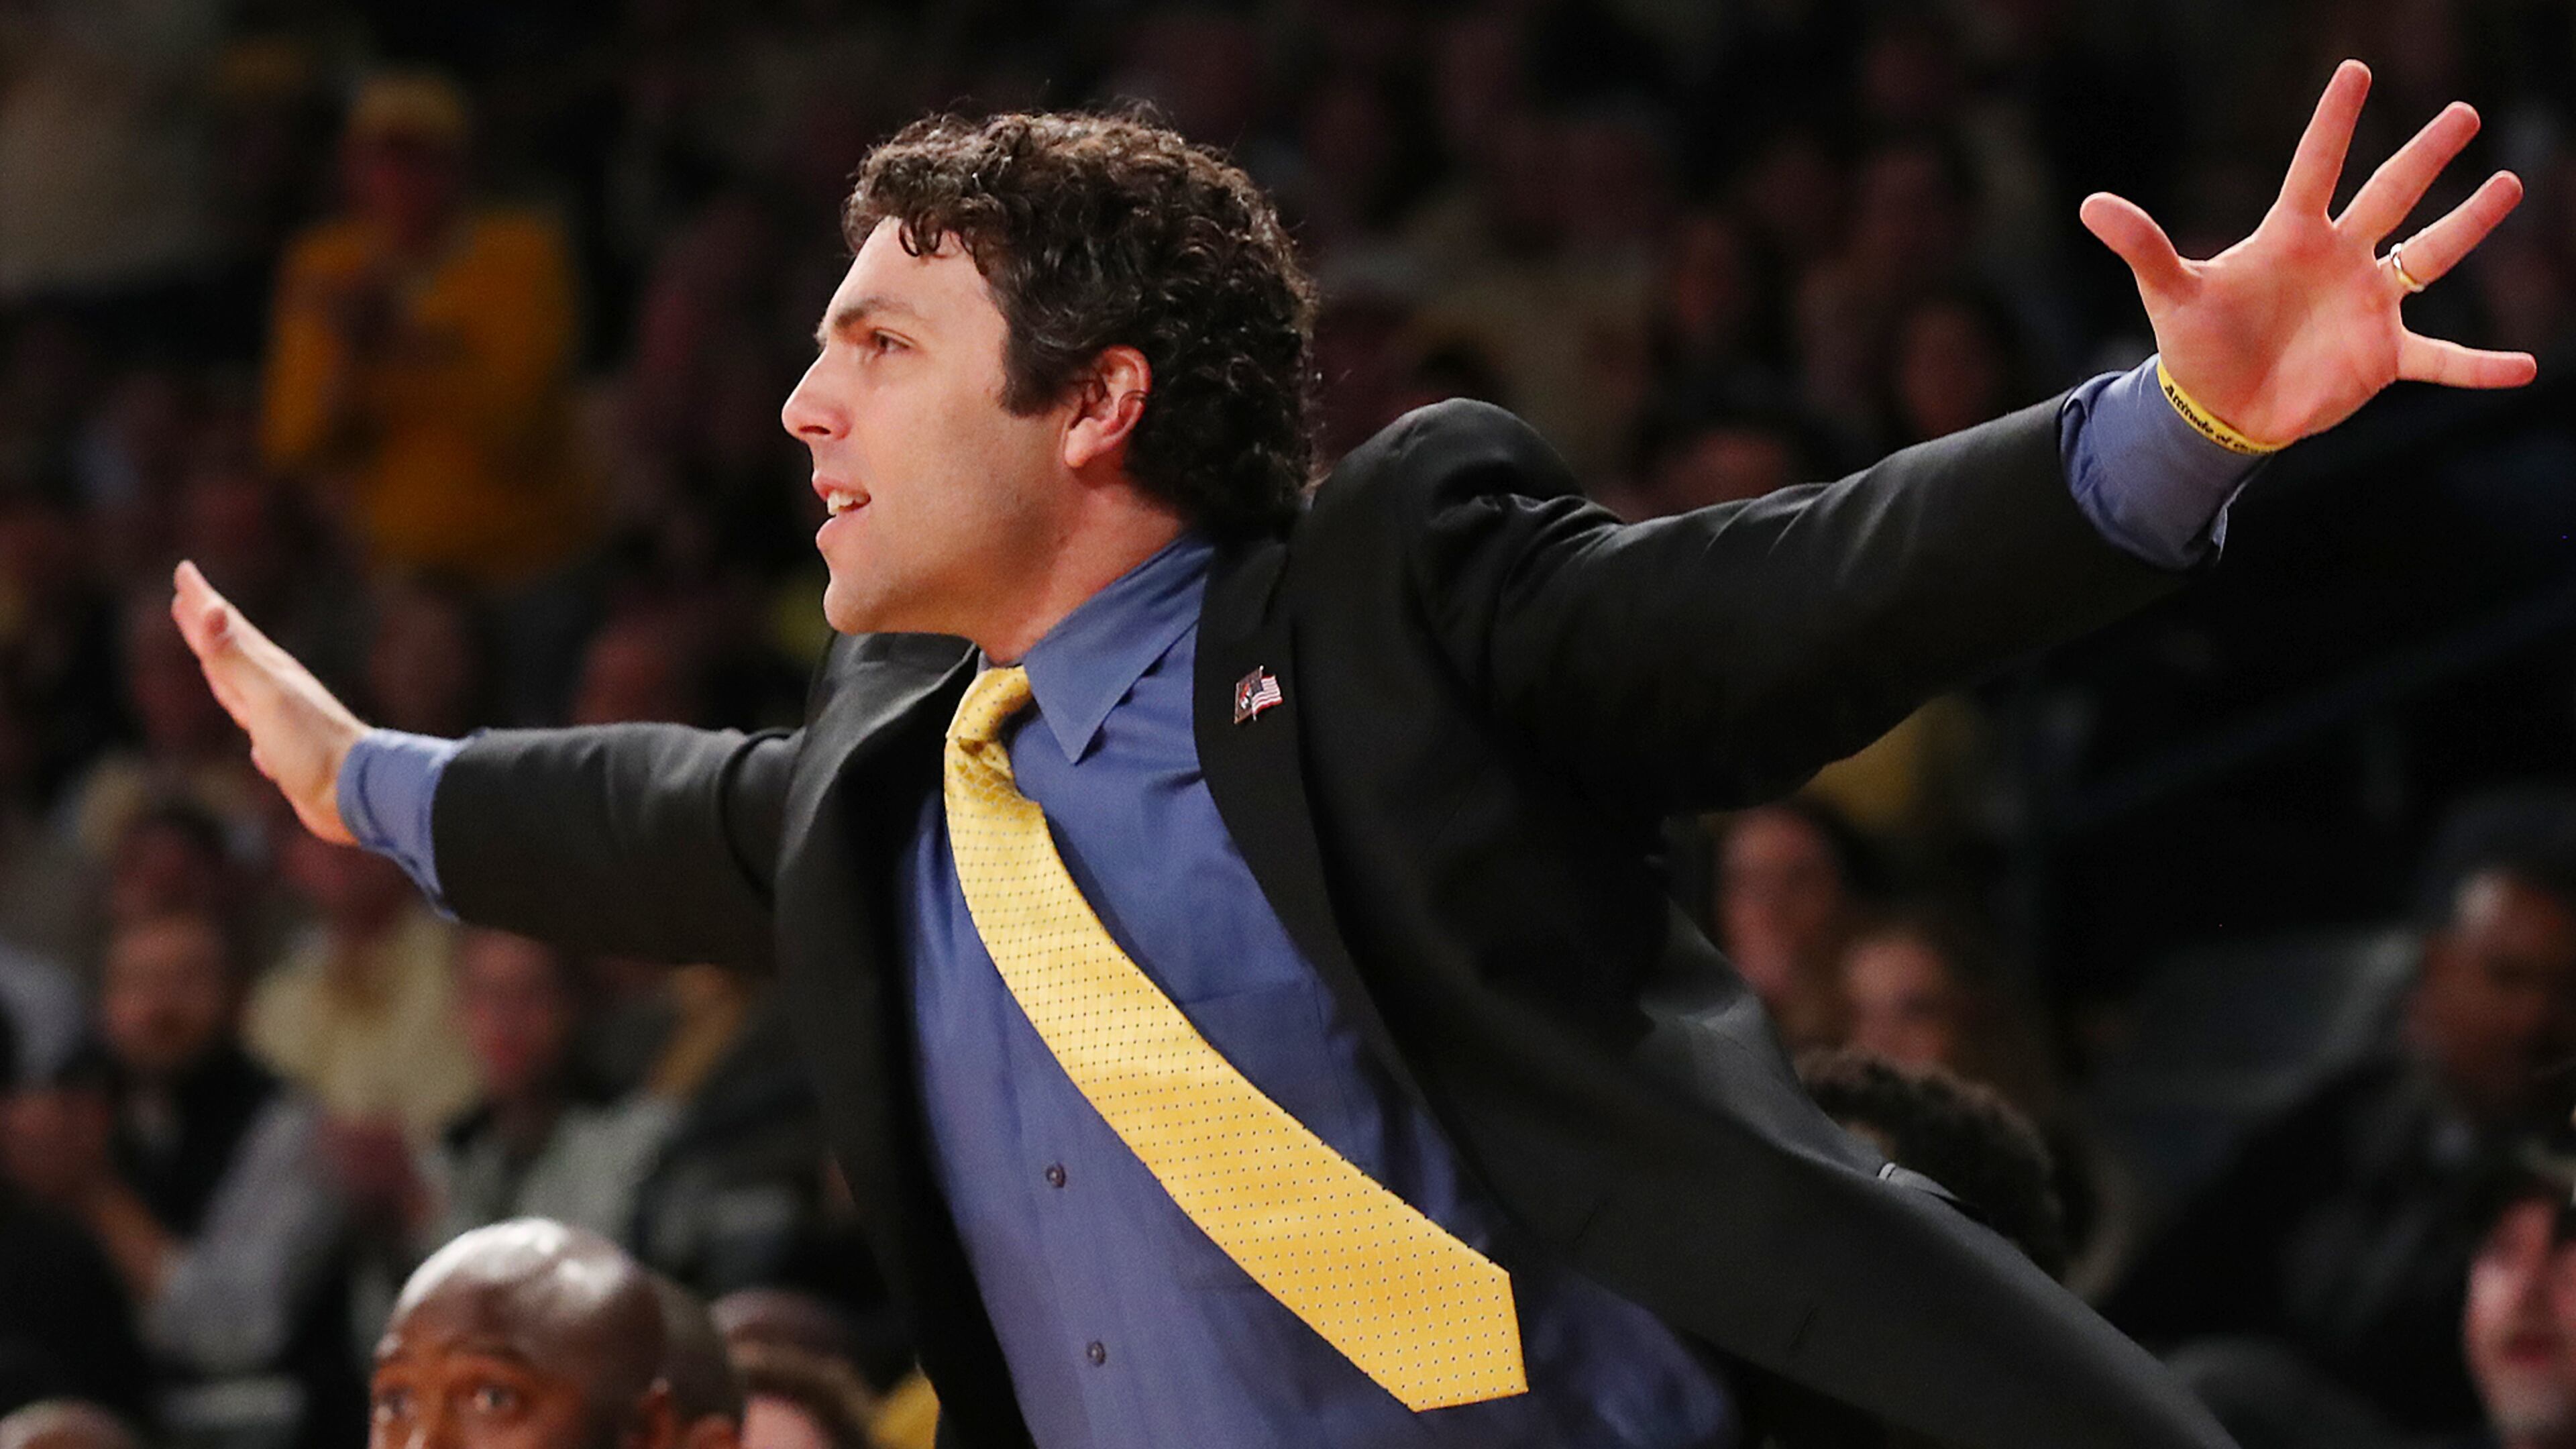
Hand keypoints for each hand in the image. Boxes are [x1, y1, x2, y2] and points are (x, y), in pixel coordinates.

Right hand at [170, 559, 367, 844]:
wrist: (357, 793)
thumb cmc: (312, 746)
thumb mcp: (267, 697)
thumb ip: (235, 658)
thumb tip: (212, 609)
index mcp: (269, 672)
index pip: (226, 627)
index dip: (202, 600)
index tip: (184, 571)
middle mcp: (276, 689)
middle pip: (234, 648)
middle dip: (207, 624)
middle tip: (187, 599)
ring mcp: (283, 719)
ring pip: (244, 685)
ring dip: (224, 666)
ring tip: (208, 654)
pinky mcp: (288, 751)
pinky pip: (258, 725)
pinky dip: (246, 715)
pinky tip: (250, 727)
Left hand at [2080, 59, 2536, 445]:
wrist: (2218, 406)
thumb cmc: (2198, 343)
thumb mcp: (2169, 292)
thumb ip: (2143, 246)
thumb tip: (2090, 205)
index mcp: (2291, 236)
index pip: (2314, 166)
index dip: (2332, 121)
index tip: (2354, 70)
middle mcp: (2340, 259)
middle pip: (2390, 195)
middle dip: (2425, 155)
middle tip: (2464, 112)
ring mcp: (2368, 305)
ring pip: (2431, 256)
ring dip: (2470, 225)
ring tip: (2508, 185)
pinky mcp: (2383, 357)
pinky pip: (2443, 358)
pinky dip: (2481, 366)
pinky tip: (2526, 367)